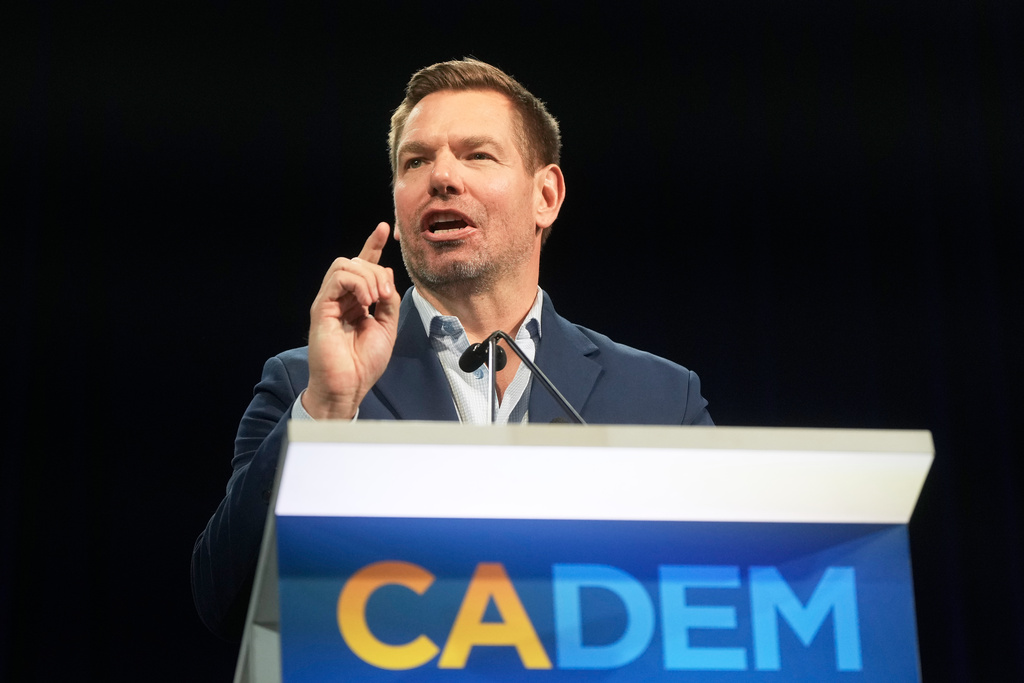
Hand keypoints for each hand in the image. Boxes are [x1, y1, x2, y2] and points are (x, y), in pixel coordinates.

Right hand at [302, 222, 399, 418]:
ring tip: (376, 299)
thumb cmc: (365, 362)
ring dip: (367, 276)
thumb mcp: (387, 327)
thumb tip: (386, 273)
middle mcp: (342, 298)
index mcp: (357, 301)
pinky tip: (365, 302)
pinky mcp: (321, 307)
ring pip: (345, 265)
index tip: (383, 228)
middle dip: (376, 271)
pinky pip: (337, 278)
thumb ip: (389, 300)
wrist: (349, 385)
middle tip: (385, 295)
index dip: (372, 245)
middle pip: (356, 262)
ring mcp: (329, 301)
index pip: (363, 267)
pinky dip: (356, 284)